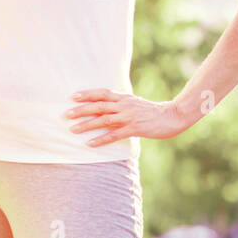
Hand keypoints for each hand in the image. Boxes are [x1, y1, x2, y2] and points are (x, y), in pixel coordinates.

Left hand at [64, 88, 191, 146]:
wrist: (171, 116)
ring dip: (87, 125)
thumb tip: (108, 106)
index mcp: (124, 98)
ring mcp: (129, 117)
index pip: (102, 93)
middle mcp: (124, 105)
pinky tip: (90, 144)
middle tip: (66, 114)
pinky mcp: (134, 128)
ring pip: (103, 120)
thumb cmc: (152, 112)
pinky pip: (114, 134)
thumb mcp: (136, 103)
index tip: (73, 96)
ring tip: (73, 129)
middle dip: (81, 110)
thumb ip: (122, 104)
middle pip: (99, 106)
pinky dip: (101, 139)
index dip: (87, 94)